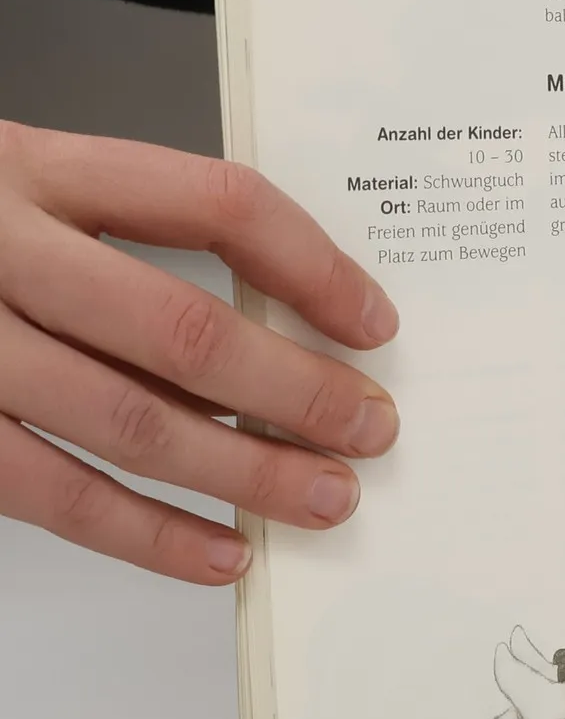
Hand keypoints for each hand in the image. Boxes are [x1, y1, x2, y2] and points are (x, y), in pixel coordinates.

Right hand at [0, 122, 399, 584]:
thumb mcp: (21, 183)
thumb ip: (124, 234)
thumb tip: (280, 326)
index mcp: (35, 165)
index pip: (212, 201)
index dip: (311, 264)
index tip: (375, 321)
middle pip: (180, 325)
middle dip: (296, 389)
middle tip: (373, 429)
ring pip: (125, 420)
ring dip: (244, 471)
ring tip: (326, 498)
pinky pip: (50, 494)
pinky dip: (148, 534)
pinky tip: (221, 553)